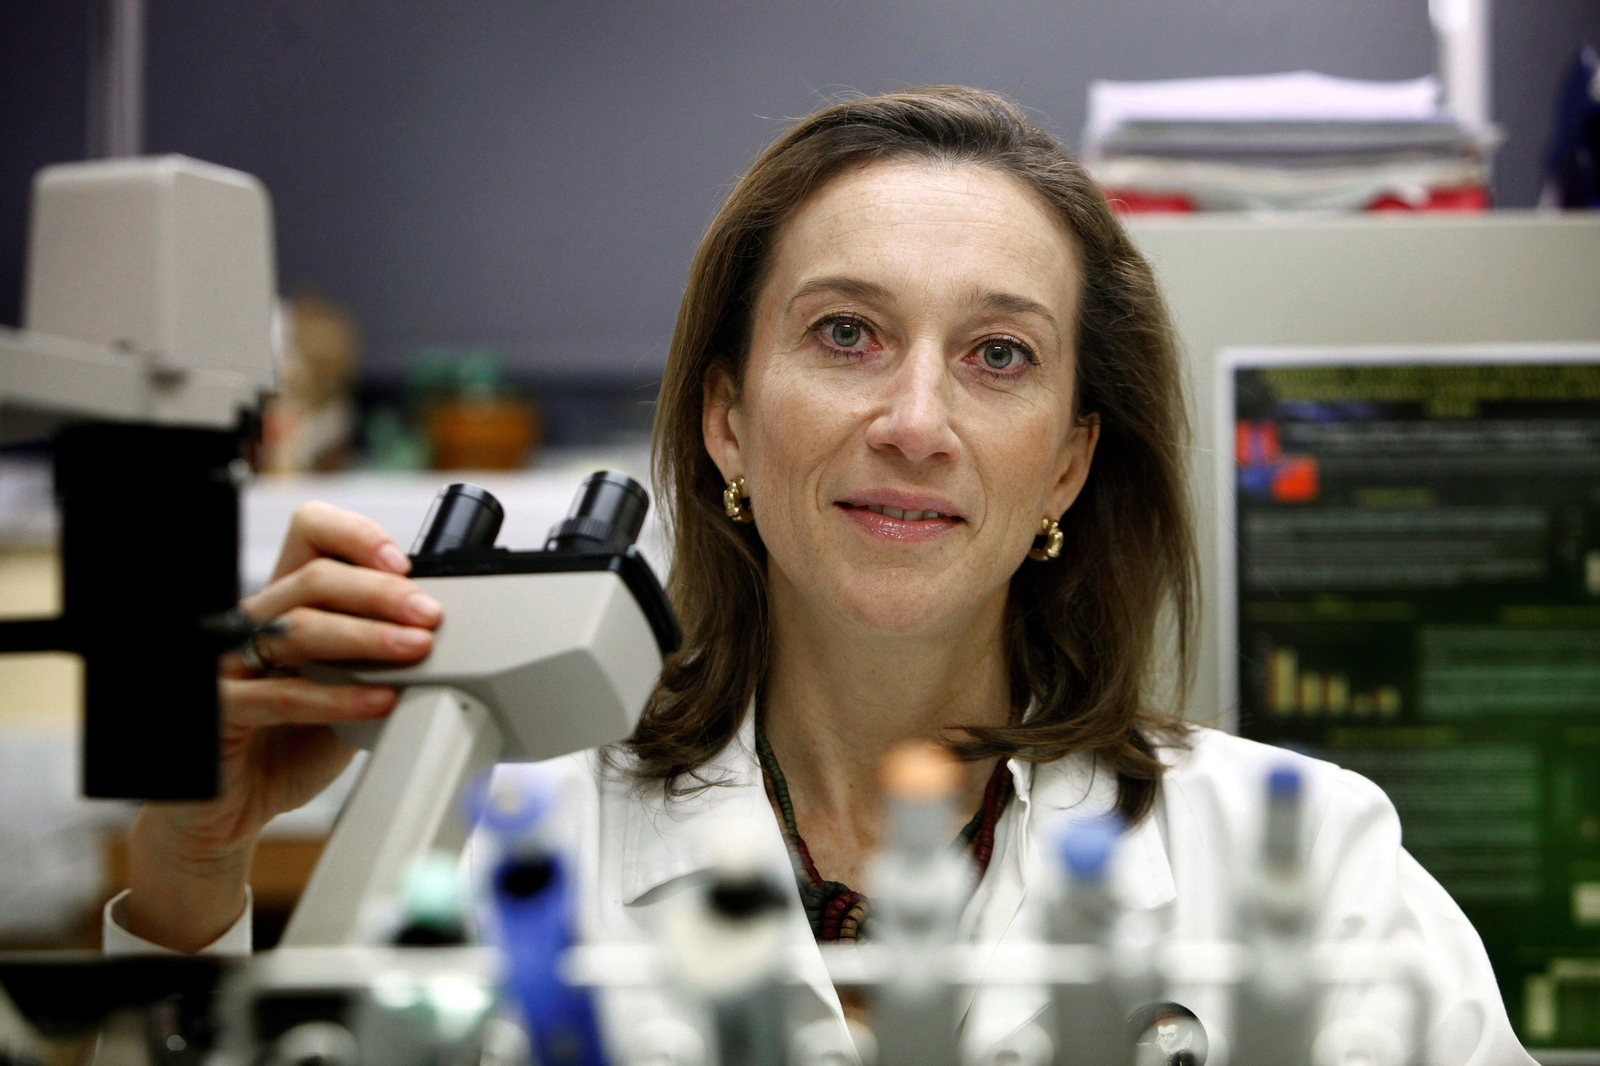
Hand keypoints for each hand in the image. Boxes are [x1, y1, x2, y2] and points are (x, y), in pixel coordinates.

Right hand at [124, 502, 442, 951]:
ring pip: (298, 628)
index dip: (355, 535)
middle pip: (314, 577)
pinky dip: (337, 696)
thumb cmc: (292, 741)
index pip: (309, 533)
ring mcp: (229, 663)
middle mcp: (253, 622)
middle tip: (428, 614)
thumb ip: (380, 656)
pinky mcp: (219, 709)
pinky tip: (380, 701)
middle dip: (380, 592)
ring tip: (416, 649)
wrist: (239, 807)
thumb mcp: (350, 686)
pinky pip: (281, 695)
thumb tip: (442, 635)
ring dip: (367, 636)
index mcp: (286, 601)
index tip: (404, 564)